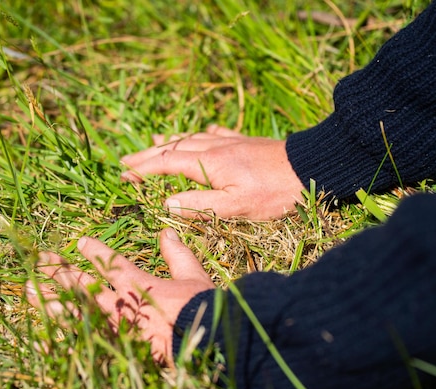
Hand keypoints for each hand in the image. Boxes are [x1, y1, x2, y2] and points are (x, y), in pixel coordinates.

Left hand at [25, 228, 214, 364]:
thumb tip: (165, 230)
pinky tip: (39, 332)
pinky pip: (81, 341)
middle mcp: (120, 304)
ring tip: (26, 289)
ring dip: (50, 298)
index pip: (111, 263)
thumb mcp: (193, 275)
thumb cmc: (201, 308)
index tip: (80, 243)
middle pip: (82, 284)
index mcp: (140, 284)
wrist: (208, 344)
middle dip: (59, 270)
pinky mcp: (114, 348)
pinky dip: (59, 335)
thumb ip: (177, 253)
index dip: (94, 251)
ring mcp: (114, 328)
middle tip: (39, 260)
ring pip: (73, 311)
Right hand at [120, 125, 304, 219]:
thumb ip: (199, 205)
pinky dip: (202, 135)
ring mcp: (230, 142)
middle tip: (126, 160)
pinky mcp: (246, 142)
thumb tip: (167, 203)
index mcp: (208, 163)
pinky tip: (203, 133)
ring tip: (153, 144)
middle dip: (148, 155)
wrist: (311, 166)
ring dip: (169, 143)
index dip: (143, 170)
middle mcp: (214, 147)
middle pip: (173, 148)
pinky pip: (216, 134)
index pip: (166, 164)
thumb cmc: (275, 192)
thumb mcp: (236, 206)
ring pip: (192, 139)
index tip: (124, 176)